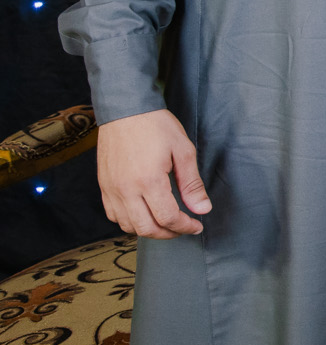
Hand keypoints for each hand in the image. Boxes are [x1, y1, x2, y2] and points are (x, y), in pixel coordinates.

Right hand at [96, 109, 209, 238]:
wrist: (125, 110)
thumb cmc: (156, 126)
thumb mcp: (183, 150)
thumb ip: (192, 184)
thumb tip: (202, 209)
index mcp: (148, 181)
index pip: (167, 218)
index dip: (185, 227)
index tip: (197, 225)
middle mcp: (126, 190)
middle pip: (146, 228)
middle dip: (168, 234)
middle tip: (183, 227)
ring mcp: (111, 189)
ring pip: (127, 226)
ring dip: (148, 230)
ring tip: (166, 223)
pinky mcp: (103, 186)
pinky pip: (113, 215)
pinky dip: (129, 222)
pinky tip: (143, 214)